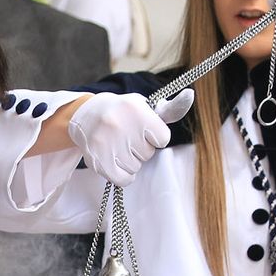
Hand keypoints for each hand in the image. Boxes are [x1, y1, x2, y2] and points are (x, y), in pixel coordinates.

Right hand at [68, 89, 193, 186]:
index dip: (155, 137)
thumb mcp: (143, 106)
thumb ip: (168, 109)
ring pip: (136, 166)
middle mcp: (120, 125)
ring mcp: (107, 144)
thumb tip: (190, 96)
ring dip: (130, 160)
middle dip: (140, 148)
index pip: (163, 138)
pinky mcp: (98, 162)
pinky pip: (124, 179)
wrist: (85, 116)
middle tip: (126, 136)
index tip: (143, 129)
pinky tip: (115, 161)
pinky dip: (123, 174)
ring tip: (117, 145)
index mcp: (135, 109)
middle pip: (148, 153)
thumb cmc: (122, 112)